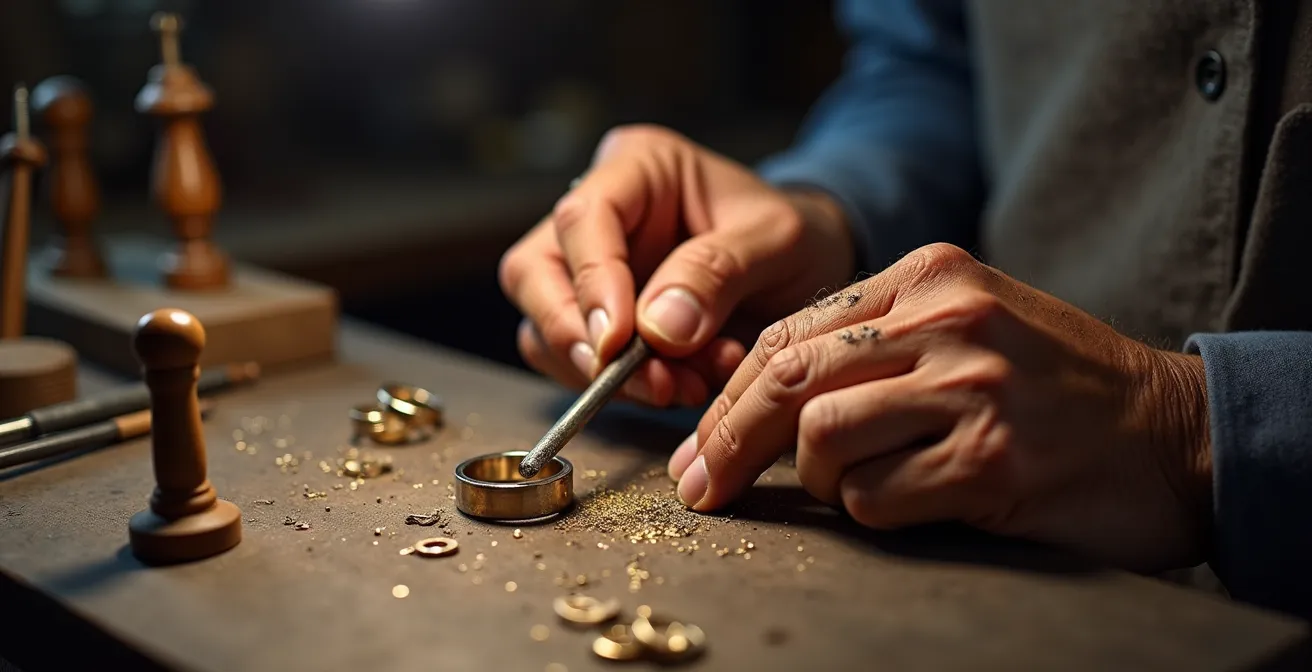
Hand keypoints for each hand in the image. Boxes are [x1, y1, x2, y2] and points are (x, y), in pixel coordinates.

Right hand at [499, 125, 855, 406]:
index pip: (583, 217)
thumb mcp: (779, 240)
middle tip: (645, 380)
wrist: (810, 270)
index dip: (592, 282)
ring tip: (688, 385)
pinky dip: (626, 390)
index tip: (619, 341)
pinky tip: (688, 385)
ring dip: (609, 375)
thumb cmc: (796, 236)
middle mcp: (598, 215)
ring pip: (544, 329)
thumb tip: (657, 329)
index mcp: (637, 167)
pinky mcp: (595, 322)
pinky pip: (578, 367)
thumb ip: (718, 273)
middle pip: (534, 273)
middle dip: (579, 338)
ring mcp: (587, 271)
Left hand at [669, 243, 1212, 571]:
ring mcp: (971, 386)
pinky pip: (875, 496)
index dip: (728, 397)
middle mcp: (946, 318)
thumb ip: (873, 344)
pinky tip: (910, 501)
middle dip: (727, 442)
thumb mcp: (967, 325)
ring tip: (854, 487)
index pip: (788, 333)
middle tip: (703, 486)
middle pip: (786, 379)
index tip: (698, 444)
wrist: (1173, 433)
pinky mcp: (990, 458)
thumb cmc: (1055, 388)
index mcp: (929, 275)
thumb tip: (759, 407)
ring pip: (821, 439)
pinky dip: (870, 510)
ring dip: (818, 481)